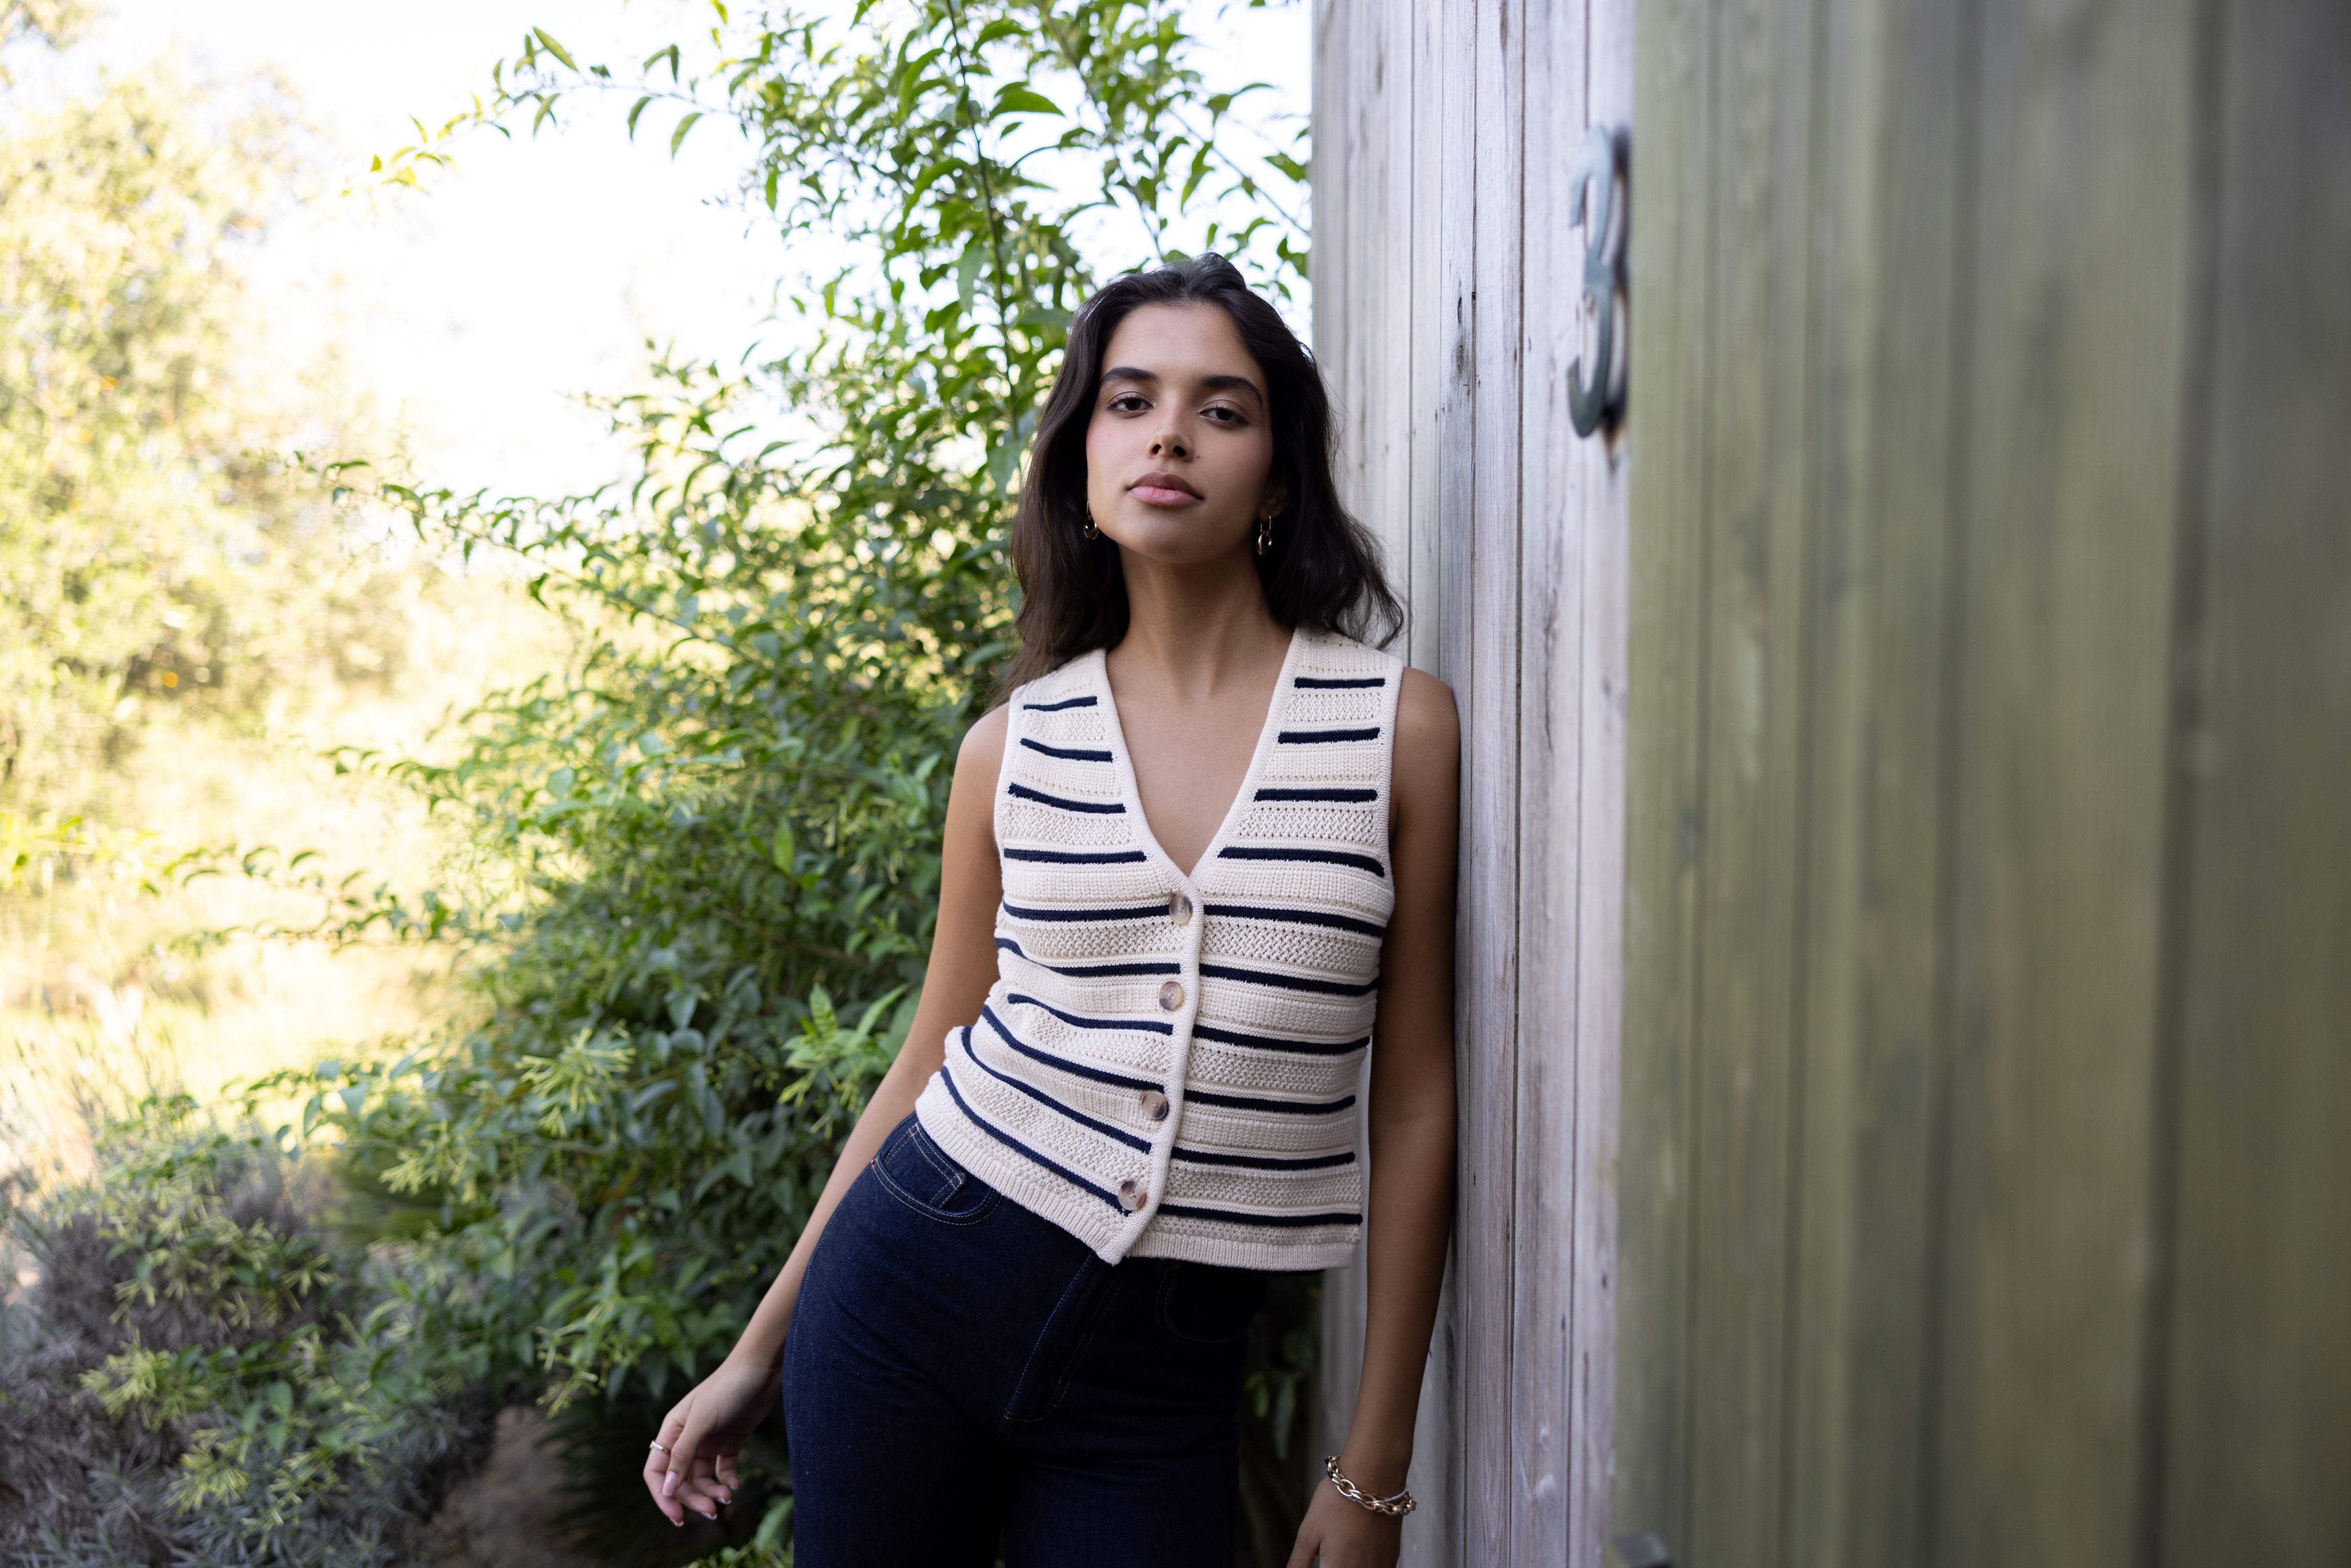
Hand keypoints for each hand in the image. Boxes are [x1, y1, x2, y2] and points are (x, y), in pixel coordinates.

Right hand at [641, 1355, 780, 1526]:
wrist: (761, 1369)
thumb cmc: (727, 1388)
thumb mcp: (701, 1421)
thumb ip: (683, 1453)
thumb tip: (666, 1488)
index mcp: (672, 1431)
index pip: (656, 1471)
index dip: (662, 1495)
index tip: (677, 1517)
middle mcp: (687, 1438)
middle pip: (680, 1479)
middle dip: (693, 1498)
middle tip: (712, 1511)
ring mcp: (709, 1440)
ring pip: (701, 1478)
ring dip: (712, 1492)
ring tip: (727, 1496)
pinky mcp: (730, 1441)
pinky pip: (722, 1469)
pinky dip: (727, 1480)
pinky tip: (735, 1486)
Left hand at [1285, 1477, 1403, 1567]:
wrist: (1374, 1476)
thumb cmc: (1337, 1501)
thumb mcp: (1309, 1532)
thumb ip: (1299, 1562)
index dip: (1318, 1566)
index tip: (1316, 1557)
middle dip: (1331, 1564)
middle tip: (1326, 1548)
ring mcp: (1381, 1567)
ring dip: (1347, 1564)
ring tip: (1340, 1544)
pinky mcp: (1392, 1557)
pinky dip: (1363, 1563)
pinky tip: (1356, 1548)